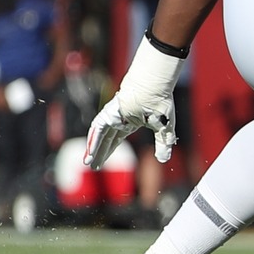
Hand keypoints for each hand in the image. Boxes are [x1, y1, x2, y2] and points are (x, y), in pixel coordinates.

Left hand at [85, 38, 182, 168]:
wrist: (154, 88)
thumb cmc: (160, 102)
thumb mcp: (164, 129)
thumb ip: (162, 144)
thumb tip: (164, 160)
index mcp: (131, 121)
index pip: (117, 139)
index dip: (110, 150)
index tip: (103, 162)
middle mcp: (119, 120)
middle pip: (107, 139)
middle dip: (101, 153)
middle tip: (94, 166)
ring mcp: (113, 116)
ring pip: (100, 136)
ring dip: (94, 150)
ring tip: (89, 163)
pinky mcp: (109, 114)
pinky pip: (98, 130)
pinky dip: (94, 141)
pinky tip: (90, 153)